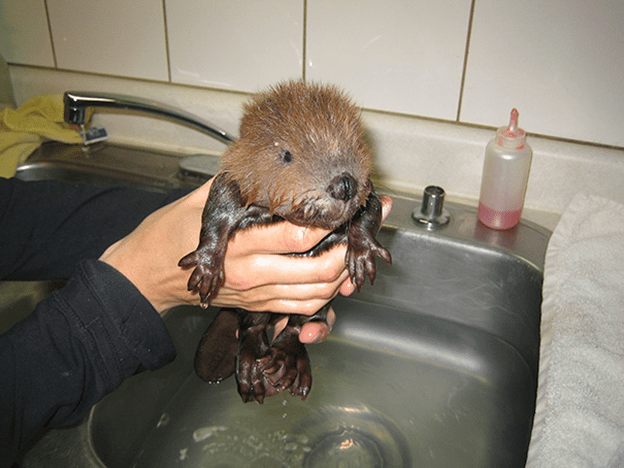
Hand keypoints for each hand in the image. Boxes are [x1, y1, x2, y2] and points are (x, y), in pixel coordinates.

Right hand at [100, 177, 391, 343]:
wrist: (147, 276)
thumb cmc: (168, 236)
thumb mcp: (199, 201)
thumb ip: (236, 185)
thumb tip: (268, 163)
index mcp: (240, 245)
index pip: (299, 235)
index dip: (332, 221)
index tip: (352, 205)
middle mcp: (253, 274)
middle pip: (318, 269)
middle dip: (349, 250)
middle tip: (365, 228)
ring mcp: (257, 295)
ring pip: (316, 293)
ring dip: (343, 275)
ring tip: (357, 251)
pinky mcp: (258, 306)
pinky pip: (301, 308)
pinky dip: (326, 297)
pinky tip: (337, 278)